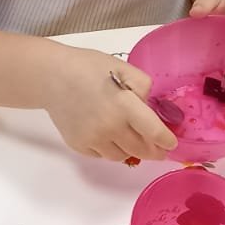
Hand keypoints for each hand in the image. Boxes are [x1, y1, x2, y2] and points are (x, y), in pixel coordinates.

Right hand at [43, 46, 177, 161]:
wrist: (52, 77)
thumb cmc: (89, 68)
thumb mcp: (123, 68)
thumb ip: (143, 86)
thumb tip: (149, 107)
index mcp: (124, 106)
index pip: (153, 132)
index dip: (166, 140)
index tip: (172, 143)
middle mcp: (110, 127)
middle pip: (140, 150)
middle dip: (154, 151)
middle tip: (160, 150)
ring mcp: (93, 139)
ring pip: (122, 156)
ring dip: (131, 150)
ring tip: (132, 138)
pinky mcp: (80, 146)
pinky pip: (103, 155)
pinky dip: (111, 148)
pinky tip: (109, 134)